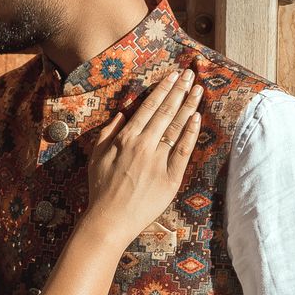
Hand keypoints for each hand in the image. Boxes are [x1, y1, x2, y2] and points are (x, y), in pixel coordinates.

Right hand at [85, 69, 201, 247]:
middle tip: (190, 74)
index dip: (162, 90)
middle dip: (179, 91)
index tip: (172, 76)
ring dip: (188, 106)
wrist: (109, 220)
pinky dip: (190, 134)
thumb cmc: (100, 188)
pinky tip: (197, 118)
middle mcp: (143, 145)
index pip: (148, 107)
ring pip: (176, 127)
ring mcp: (158, 161)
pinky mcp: (170, 178)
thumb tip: (122, 113)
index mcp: (125, 138)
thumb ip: (108, 132)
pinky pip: (183, 152)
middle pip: (165, 112)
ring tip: (198, 90)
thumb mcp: (96, 156)